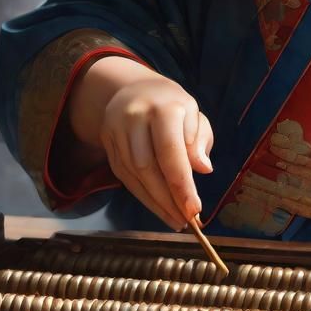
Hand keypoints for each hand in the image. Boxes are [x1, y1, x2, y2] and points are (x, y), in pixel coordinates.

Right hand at [69, 57, 213, 230]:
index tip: (194, 209)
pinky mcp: (107, 143)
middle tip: (186, 221)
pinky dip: (142, 196)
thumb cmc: (172, 105)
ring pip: (133, 175)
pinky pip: (124, 176)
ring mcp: (117, 130)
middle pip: (149, 166)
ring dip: (155, 202)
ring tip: (175, 219)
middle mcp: (136, 117)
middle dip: (168, 199)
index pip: (170, 150)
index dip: (181, 183)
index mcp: (163, 107)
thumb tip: (203, 168)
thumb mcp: (193, 114)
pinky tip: (158, 208)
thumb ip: (200, 140)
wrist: (134, 90)